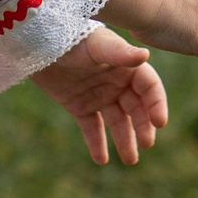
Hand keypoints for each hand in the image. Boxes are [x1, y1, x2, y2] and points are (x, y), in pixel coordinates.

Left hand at [32, 25, 168, 162]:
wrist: (38, 42)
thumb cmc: (71, 37)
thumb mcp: (97, 46)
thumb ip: (119, 53)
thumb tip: (145, 55)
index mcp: (127, 66)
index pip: (149, 88)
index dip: (156, 104)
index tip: (159, 123)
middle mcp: (117, 83)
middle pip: (136, 108)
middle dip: (143, 126)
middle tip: (147, 144)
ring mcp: (99, 96)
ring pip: (117, 122)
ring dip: (125, 140)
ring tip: (130, 160)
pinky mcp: (79, 106)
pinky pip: (92, 128)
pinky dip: (97, 144)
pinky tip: (102, 160)